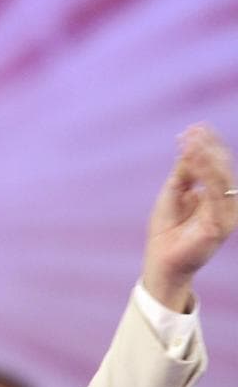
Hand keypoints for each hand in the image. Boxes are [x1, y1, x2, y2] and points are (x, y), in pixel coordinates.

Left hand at [142, 124, 237, 311]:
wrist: (161, 260)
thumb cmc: (166, 229)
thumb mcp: (173, 194)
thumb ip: (184, 173)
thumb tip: (190, 147)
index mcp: (214, 195)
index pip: (215, 165)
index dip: (207, 145)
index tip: (195, 126)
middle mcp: (224, 203)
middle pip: (221, 168)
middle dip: (208, 147)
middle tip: (195, 129)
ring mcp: (224, 215)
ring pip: (221, 179)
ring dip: (207, 157)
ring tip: (194, 141)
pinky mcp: (219, 227)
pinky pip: (216, 196)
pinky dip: (206, 176)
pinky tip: (196, 160)